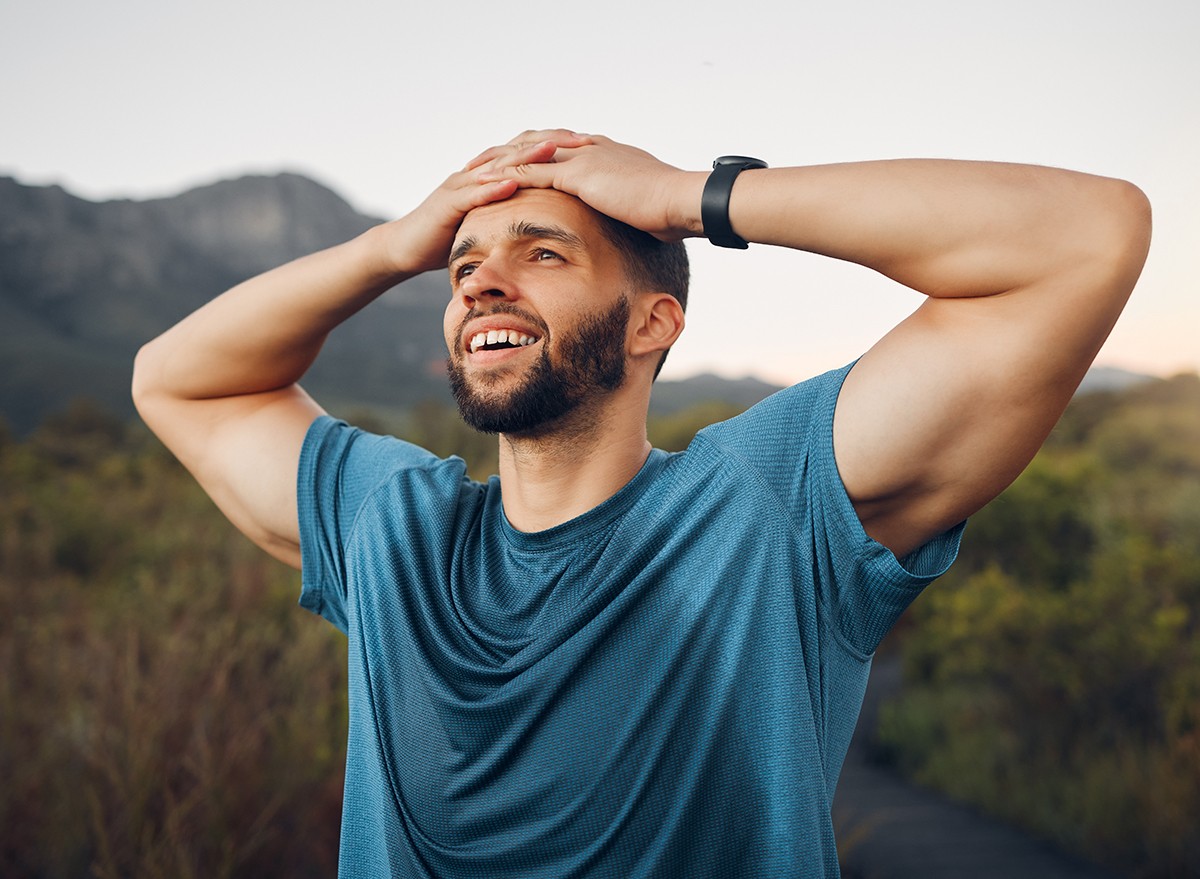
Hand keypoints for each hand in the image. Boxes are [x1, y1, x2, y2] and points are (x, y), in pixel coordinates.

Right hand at [376, 131, 592, 274]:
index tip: (591, 148)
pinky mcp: (448, 202)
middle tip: (583, 140)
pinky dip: (494, 187)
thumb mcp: (489, 226)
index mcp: (490, 177)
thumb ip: (513, 218)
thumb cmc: (447, 238)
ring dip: (527, 158)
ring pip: (498, 166)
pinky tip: (514, 183)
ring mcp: (461, 184)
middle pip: (518, 151)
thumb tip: (546, 226)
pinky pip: (473, 192)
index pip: (529, 156)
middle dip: (551, 145)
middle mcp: (477, 173)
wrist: (405, 248)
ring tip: (555, 150)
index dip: (559, 150)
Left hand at [477, 130, 705, 240]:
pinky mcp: (577, 173)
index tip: (512, 162)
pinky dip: (507, 177)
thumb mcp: (645, 204)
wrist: (682, 199)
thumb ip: (630, 206)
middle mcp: (587, 147)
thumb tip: (632, 219)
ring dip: (496, 161)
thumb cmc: (673, 208)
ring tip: (470, 172)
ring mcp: (581, 157)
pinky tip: (486, 186)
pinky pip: (531, 172)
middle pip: (534, 140)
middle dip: (504, 150)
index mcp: (601, 152)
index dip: (531, 152)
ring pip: (526, 153)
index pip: (557, 145)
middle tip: (478, 162)